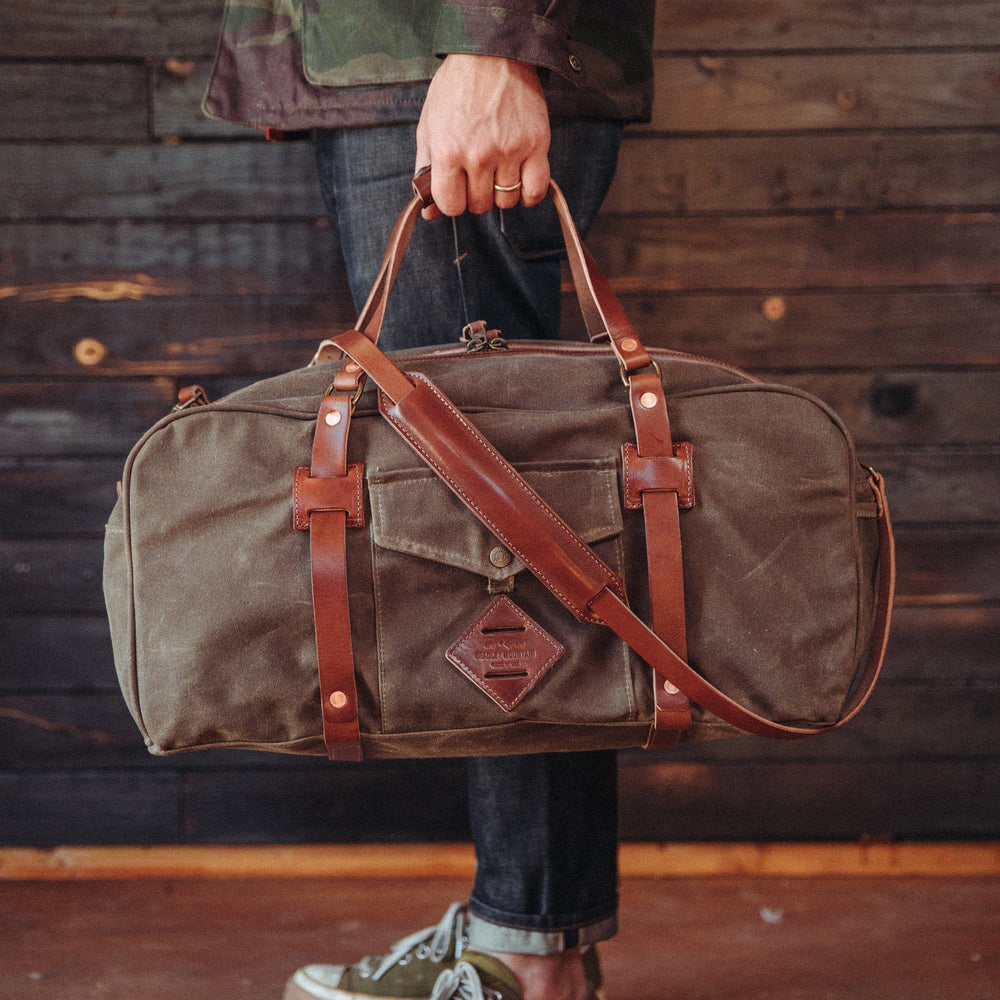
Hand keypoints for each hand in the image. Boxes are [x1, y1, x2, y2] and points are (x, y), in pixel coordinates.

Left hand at [415, 54, 550, 218]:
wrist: (491, 53)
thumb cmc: (456, 89)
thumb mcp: (429, 125)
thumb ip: (425, 170)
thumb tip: (429, 212)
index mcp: (448, 151)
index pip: (450, 205)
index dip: (453, 200)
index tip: (457, 187)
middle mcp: (479, 155)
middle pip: (479, 205)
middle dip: (476, 194)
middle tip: (477, 173)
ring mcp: (509, 151)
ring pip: (506, 201)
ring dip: (501, 193)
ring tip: (498, 170)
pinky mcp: (535, 144)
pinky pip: (535, 191)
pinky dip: (528, 194)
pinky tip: (521, 181)